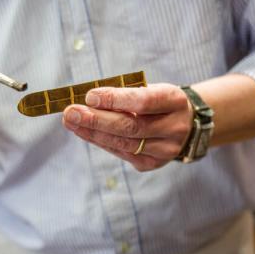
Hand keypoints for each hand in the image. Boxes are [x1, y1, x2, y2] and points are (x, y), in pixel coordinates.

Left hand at [62, 83, 192, 171]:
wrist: (183, 125)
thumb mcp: (150, 89)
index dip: (115, 100)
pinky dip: (101, 141)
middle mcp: (174, 128)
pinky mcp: (152, 164)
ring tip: (71, 122)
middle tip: (71, 112)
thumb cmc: (158, 102)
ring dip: (93, 132)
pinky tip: (84, 132)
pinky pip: (121, 153)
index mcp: (175, 101)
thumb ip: (124, 93)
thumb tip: (88, 100)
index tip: (89, 96)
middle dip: (96, 120)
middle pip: (130, 127)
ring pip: (123, 143)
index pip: (143, 102)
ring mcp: (165, 150)